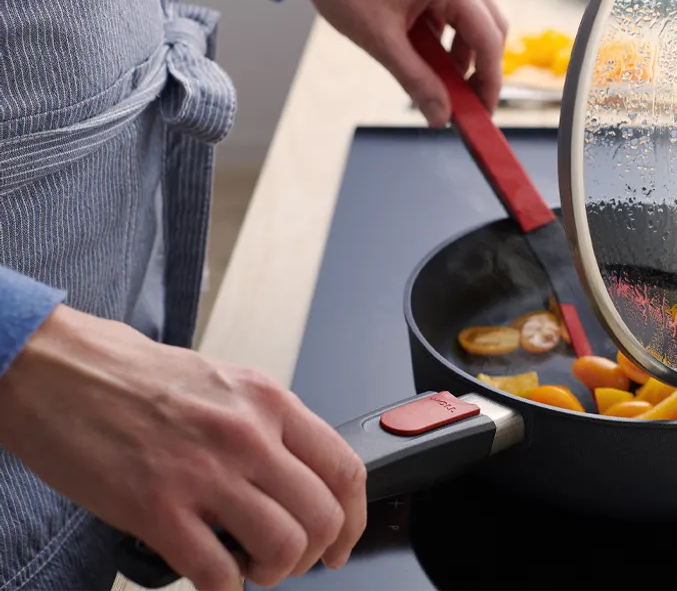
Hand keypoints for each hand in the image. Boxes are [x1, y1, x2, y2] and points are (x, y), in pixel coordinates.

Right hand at [0, 305, 365, 589]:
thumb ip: (267, 427)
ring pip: (283, 548)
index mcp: (269, 401)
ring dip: (271, 572)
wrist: (60, 370)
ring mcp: (205, 473)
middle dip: (313, 554)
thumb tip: (298, 478)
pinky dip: (224, 590)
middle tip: (289, 559)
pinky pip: (218, 573)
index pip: (345, 468)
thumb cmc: (135, 377)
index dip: (354, 519)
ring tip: (247, 565)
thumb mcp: (225, 384)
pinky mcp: (158, 508)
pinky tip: (211, 577)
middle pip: (323, 517)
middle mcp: (248, 435)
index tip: (343, 541)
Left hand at [272, 0, 507, 127]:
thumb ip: (416, 81)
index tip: (484, 111)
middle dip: (481, 67)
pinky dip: (445, 39)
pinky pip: (451, 12)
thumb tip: (440, 115)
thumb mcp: (381, 41)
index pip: (488, 37)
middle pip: (489, 27)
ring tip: (438, 81)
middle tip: (467, 102)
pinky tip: (424, 55)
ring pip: (471, 21)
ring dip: (460, 55)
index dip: (490, 79)